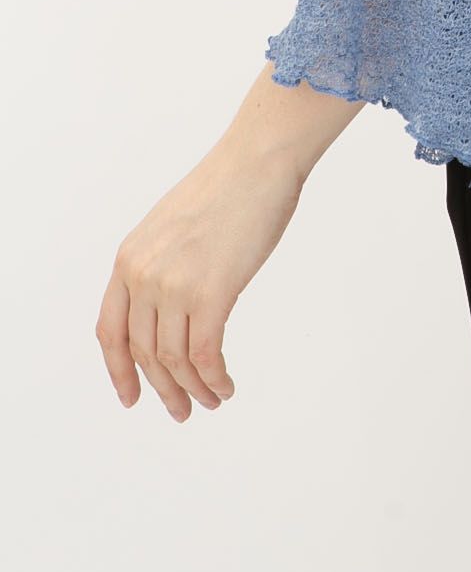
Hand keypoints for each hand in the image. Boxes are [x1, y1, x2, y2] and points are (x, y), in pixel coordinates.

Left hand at [96, 134, 305, 419]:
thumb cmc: (229, 186)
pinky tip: (225, 385)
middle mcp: (143, 275)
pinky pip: (205, 355)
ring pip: (175, 360)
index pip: (111, 331)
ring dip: (193, 390)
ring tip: (212, 400)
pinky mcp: (211, 292)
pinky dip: (213, 378)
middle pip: (144, 353)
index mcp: (129, 258)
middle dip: (164, 390)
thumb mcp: (171, 226)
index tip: (132, 396)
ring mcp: (174, 284)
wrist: (258, 160)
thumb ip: (160, 264)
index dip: (120, 371)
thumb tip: (169, 308)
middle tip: (182, 411)